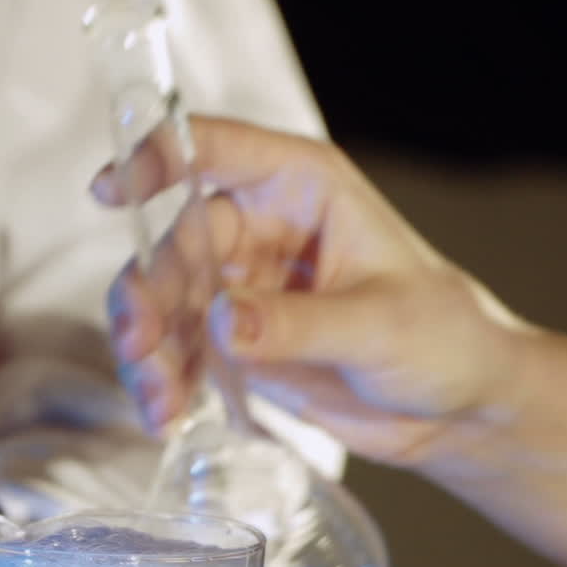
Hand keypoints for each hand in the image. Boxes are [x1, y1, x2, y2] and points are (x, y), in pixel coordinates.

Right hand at [97, 117, 527, 468]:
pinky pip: (177, 350)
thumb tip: (222, 321)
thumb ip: (298, 323)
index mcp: (301, 189)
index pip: (216, 151)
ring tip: (157, 401)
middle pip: (175, 243)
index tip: (111, 190)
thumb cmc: (443, 338)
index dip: (158, 159)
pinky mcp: (233, 339)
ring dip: (148, 348)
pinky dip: (164, 380)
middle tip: (140, 344)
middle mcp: (260, 227)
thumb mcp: (380, 326)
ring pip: (164, 301)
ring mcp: (240, 285)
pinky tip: (165, 414)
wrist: (455, 406)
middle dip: (148, 295)